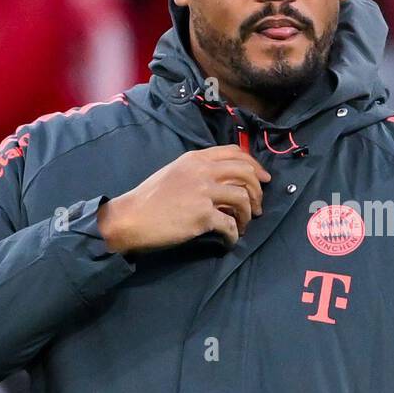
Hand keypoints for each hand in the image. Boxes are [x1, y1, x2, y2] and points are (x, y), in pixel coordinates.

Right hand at [97, 145, 270, 252]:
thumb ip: (197, 171)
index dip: (254, 165)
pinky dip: (234, 234)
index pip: (234, 152)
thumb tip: (223, 181)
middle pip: (245, 173)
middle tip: (257, 207)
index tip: (263, 178)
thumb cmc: (150, 198)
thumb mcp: (174, 172)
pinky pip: (229, 224)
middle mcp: (202, 171)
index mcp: (195, 159)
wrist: (131, 218)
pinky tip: (230, 239)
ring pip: (242, 198)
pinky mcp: (202, 215)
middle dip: (257, 191)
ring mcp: (203, 193)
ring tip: (242, 225)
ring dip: (247, 215)